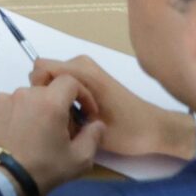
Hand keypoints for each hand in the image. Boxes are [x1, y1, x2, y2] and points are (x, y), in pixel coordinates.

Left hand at [0, 76, 103, 195]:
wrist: (5, 178)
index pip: (69, 81)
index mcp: (50, 101)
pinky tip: (15, 132)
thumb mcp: (80, 158)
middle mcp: (25, 93)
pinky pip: (7, 104)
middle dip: (57, 105)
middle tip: (59, 127)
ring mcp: (3, 98)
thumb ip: (93, 135)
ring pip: (26, 97)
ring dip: (34, 109)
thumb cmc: (45, 168)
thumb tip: (96, 123)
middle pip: (47, 91)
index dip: (81, 94)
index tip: (84, 111)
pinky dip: (14, 113)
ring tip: (34, 132)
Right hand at [29, 56, 195, 162]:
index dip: (41, 90)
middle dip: (48, 94)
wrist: (155, 130)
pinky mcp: (92, 76)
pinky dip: (66, 96)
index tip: (57, 111)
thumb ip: (62, 113)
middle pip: (45, 72)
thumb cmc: (126, 131)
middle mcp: (83, 64)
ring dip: (57, 97)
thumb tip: (40, 109)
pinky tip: (80, 114)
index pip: (41, 68)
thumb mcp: (91, 128)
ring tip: (75, 118)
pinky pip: (65, 81)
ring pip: (54, 78)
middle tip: (66, 117)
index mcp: (82, 73)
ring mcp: (88, 68)